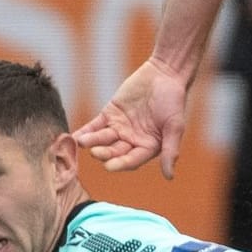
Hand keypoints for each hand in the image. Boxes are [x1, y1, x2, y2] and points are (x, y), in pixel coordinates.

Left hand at [73, 59, 190, 176]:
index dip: (121, 163)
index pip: (132, 160)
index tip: (109, 166)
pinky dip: (86, 131)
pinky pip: (95, 125)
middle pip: (115, 151)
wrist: (165, 74)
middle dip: (105, 153)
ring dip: (93, 142)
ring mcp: (120, 128)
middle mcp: (132, 141)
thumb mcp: (175, 126)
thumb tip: (170, 177)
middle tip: (95, 152)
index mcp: (148, 147)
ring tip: (82, 142)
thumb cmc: (174, 101)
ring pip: (103, 139)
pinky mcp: (110, 114)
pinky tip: (76, 136)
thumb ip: (170, 150)